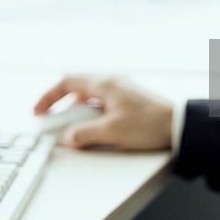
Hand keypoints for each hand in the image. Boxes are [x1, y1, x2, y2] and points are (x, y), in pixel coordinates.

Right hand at [34, 74, 173, 150]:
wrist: (180, 125)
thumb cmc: (150, 124)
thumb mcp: (112, 132)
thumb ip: (85, 134)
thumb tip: (68, 137)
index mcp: (104, 84)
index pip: (67, 83)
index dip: (49, 96)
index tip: (39, 111)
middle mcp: (111, 82)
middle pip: (76, 88)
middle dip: (61, 106)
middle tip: (52, 122)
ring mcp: (121, 90)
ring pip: (89, 97)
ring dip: (77, 112)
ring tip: (73, 130)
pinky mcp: (128, 100)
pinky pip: (101, 103)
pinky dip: (91, 114)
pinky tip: (94, 129)